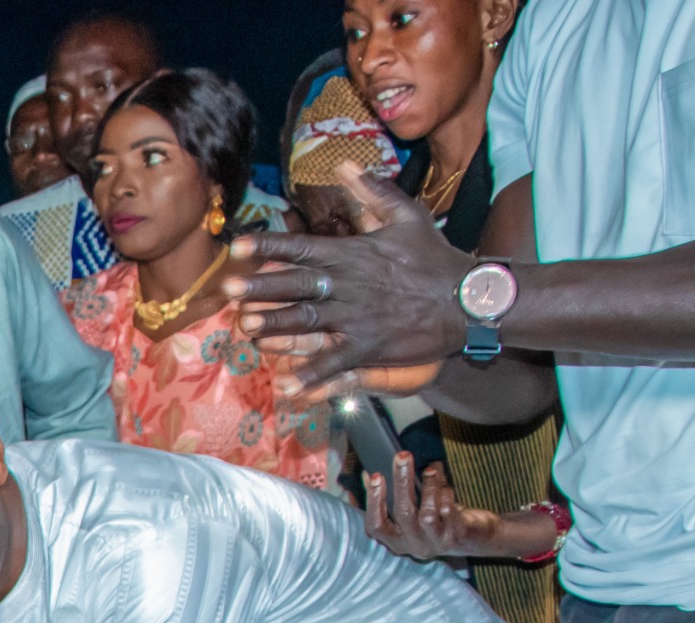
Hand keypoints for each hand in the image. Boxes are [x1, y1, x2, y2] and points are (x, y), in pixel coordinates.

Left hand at [226, 164, 471, 397]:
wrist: (467, 298)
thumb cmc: (435, 257)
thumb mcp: (407, 216)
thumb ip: (373, 191)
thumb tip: (343, 165)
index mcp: (353, 254)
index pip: (303, 247)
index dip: (270, 246)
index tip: (238, 245)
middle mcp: (349, 285)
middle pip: (298, 285)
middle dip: (262, 286)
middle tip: (227, 288)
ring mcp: (358, 317)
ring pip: (308, 321)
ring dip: (276, 324)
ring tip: (245, 327)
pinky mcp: (370, 346)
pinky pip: (335, 362)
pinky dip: (312, 375)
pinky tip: (286, 385)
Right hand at [363, 452, 504, 561]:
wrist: (477, 539)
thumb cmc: (439, 522)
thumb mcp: (412, 513)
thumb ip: (390, 497)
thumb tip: (368, 475)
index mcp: (398, 542)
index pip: (376, 526)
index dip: (373, 501)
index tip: (375, 476)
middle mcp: (415, 546)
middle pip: (403, 514)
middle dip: (401, 481)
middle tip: (402, 456)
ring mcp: (436, 543)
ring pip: (426, 514)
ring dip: (429, 486)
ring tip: (431, 469)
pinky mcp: (456, 536)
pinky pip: (448, 511)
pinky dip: (446, 493)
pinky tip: (447, 486)